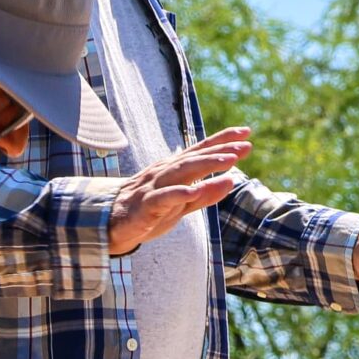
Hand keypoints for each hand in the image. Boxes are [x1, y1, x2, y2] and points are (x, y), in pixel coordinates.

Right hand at [109, 128, 252, 256]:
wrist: (112, 225)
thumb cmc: (150, 212)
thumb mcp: (183, 204)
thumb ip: (206, 194)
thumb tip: (231, 180)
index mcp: (175, 169)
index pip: (201, 150)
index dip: (223, 139)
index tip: (246, 132)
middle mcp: (165, 172)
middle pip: (195, 157)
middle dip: (221, 150)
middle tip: (245, 146)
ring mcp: (154, 187)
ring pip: (182, 172)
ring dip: (206, 165)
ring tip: (229, 160)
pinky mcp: (146, 205)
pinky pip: (163, 197)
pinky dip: (179, 193)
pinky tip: (195, 191)